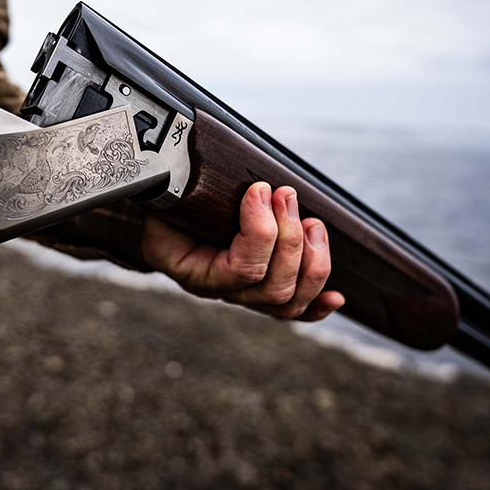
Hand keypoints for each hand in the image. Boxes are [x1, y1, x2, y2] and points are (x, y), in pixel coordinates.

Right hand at [142, 182, 344, 320]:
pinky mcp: (262, 291)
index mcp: (199, 275)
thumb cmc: (164, 208)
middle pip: (275, 287)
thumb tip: (239, 179)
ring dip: (311, 260)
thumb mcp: (168, 201)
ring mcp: (246, 295)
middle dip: (289, 237)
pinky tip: (336, 297)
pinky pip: (293, 311)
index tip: (259, 188)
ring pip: (290, 300)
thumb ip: (190, 193)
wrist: (153, 224)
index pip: (244, 269)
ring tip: (311, 224)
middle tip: (285, 195)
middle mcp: (225, 292)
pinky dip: (317, 306)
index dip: (261, 230)